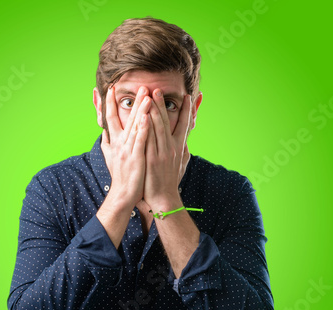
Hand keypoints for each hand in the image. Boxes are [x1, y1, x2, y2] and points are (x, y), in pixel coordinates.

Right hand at [101, 85, 151, 210]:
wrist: (123, 194)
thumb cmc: (119, 176)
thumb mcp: (109, 157)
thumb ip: (107, 143)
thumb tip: (103, 132)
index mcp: (114, 142)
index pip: (110, 118)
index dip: (109, 102)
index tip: (111, 88)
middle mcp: (119, 143)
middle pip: (126, 118)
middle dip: (134, 101)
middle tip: (141, 86)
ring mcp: (127, 150)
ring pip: (134, 126)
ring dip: (140, 110)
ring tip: (146, 95)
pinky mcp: (135, 158)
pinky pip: (140, 141)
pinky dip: (142, 128)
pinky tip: (146, 117)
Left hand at [144, 89, 192, 211]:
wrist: (163, 198)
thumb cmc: (170, 181)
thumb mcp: (180, 164)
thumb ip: (182, 152)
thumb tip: (185, 143)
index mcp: (178, 148)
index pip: (184, 125)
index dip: (187, 110)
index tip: (189, 96)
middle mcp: (171, 148)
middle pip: (168, 122)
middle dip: (163, 104)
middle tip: (159, 89)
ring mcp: (161, 153)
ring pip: (158, 127)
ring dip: (155, 109)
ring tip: (151, 95)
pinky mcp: (151, 159)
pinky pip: (148, 139)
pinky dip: (147, 126)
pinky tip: (144, 115)